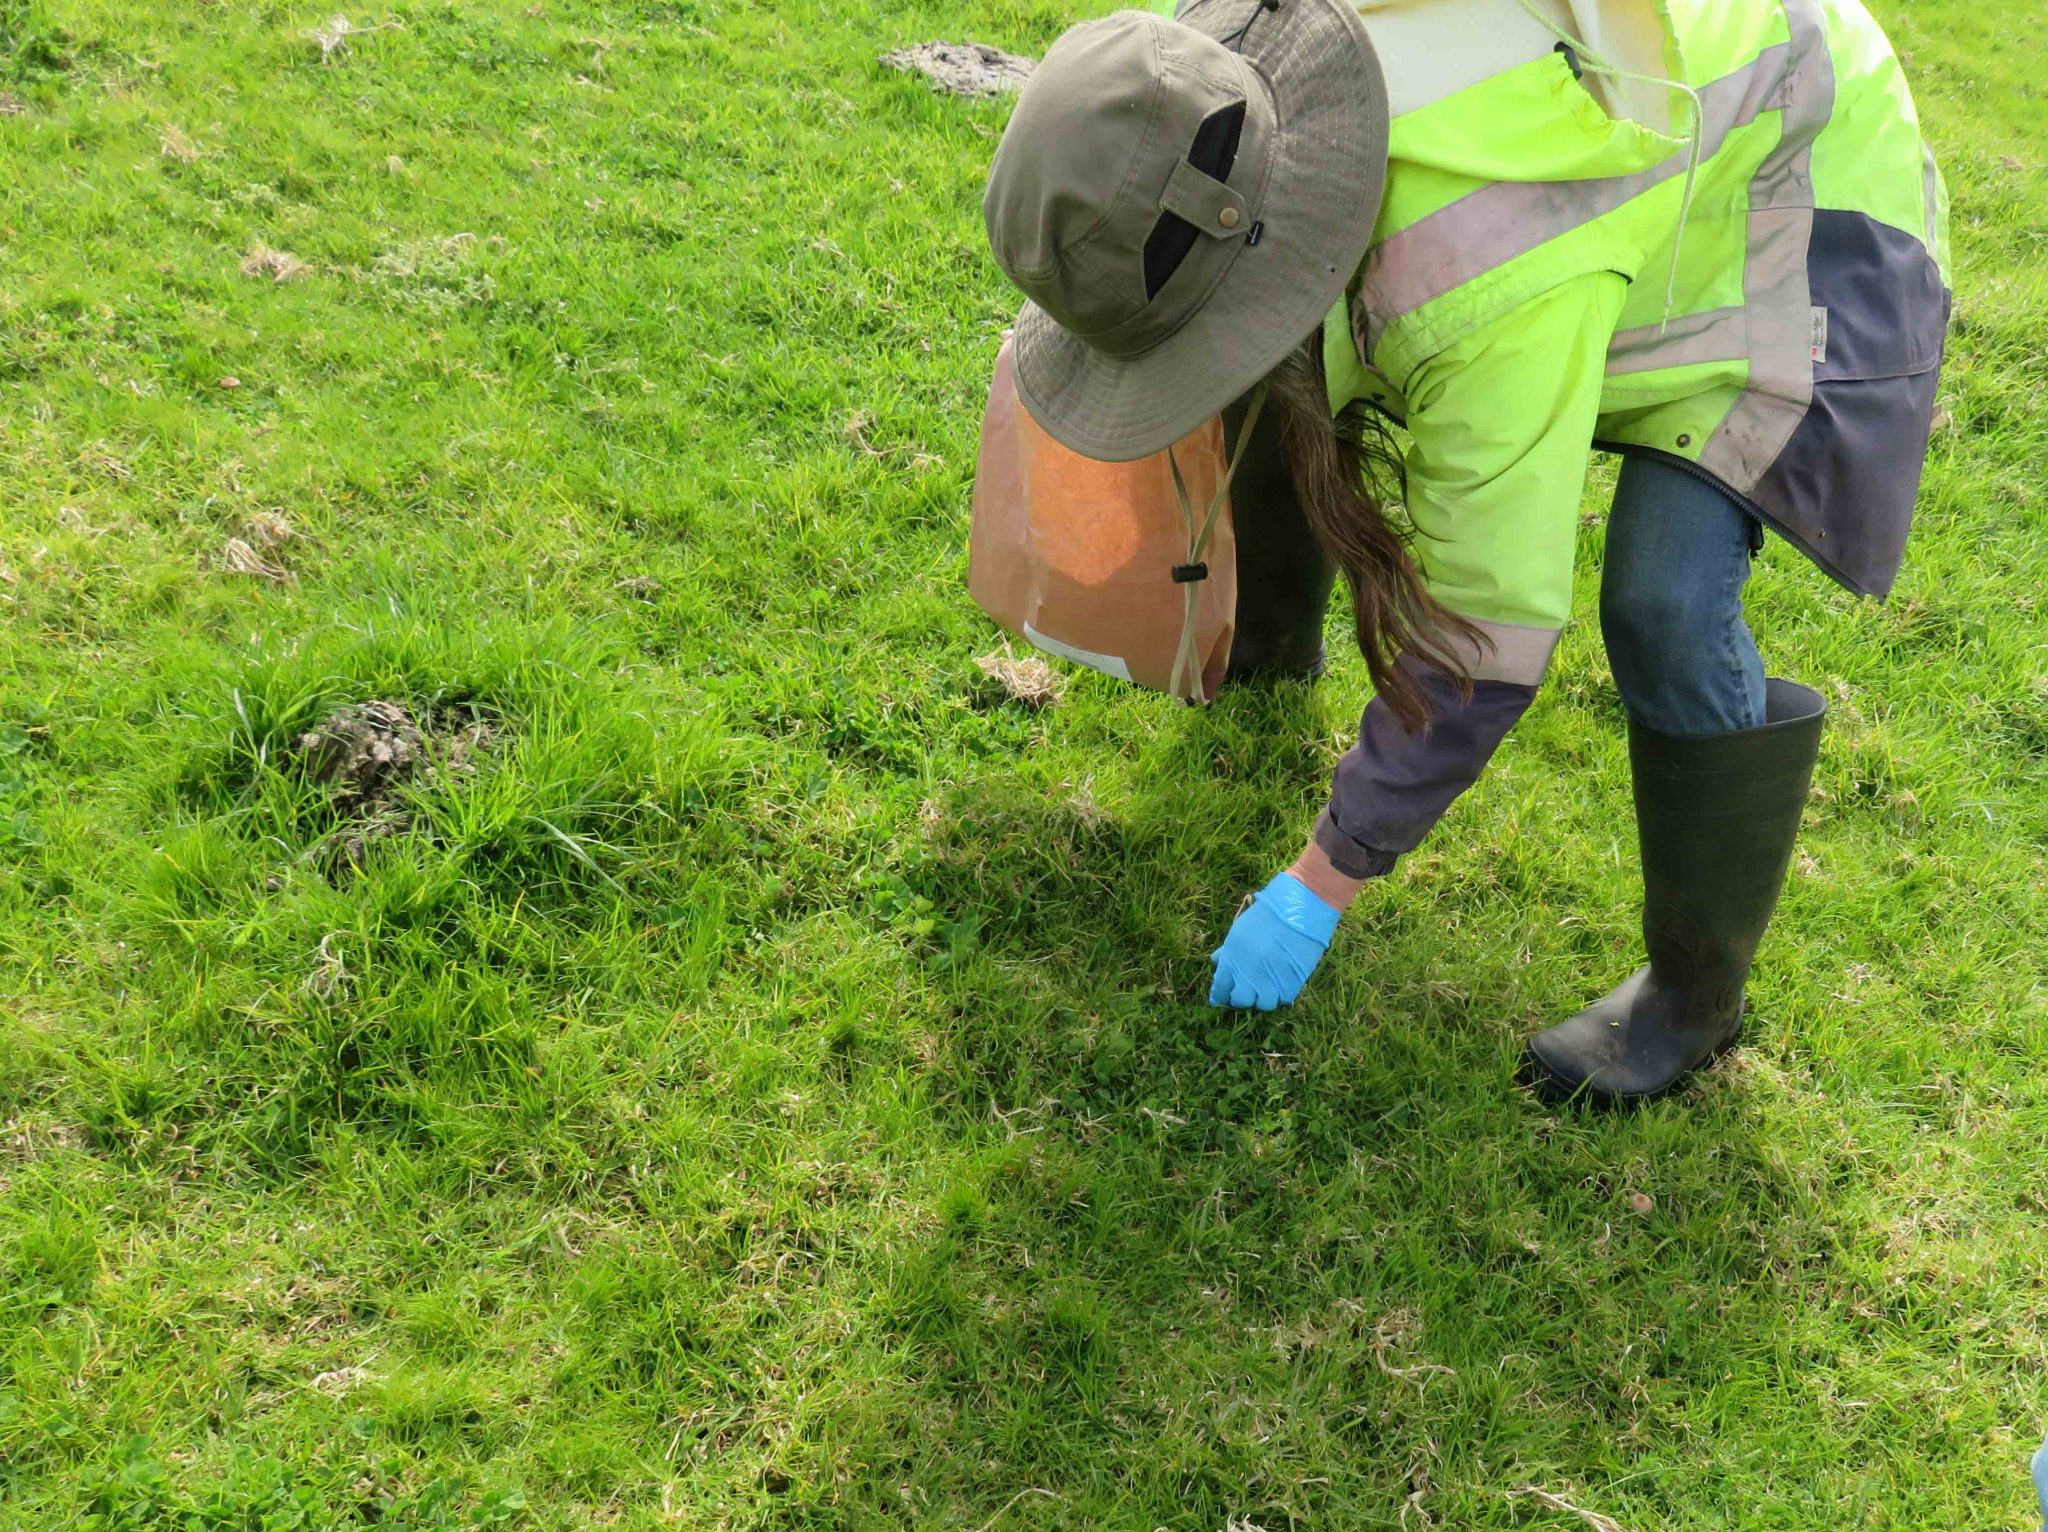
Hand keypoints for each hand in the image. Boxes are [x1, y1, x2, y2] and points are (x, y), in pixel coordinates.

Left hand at [1208, 871, 1340, 1010]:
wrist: (1298, 909)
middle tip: (1246, 991)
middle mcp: (1249, 973)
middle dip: (1240, 998)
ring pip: (1263, 1004)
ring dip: (1261, 999)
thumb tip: (1217, 962)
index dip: (1220, 994)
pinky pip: (1283, 1000)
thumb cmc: (1267, 915)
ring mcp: (1271, 979)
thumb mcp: (1240, 930)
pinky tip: (1280, 985)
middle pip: (1240, 1000)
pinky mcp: (1292, 982)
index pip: (1220, 988)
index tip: (1223, 995)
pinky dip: (1280, 996)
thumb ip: (1228, 950)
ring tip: (1264, 989)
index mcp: (1233, 958)